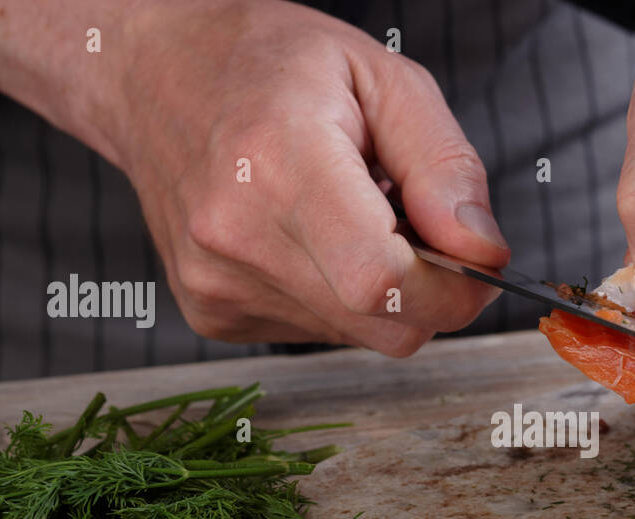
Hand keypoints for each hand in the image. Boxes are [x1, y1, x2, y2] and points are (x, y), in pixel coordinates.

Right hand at [0, 0, 509, 355]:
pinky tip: (312, 241)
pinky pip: (318, 334)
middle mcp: (236, 238)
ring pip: (358, 336)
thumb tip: (483, 251)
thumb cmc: (268, 64)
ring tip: (351, 219)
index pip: (384, 281)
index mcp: (280, 164)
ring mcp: (217, 285)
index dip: (452, 288)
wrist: (151, 74)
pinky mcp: (212, 314)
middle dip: (429, 293)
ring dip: (381, 292)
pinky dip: (338, 298)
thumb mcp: (383, 78)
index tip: (476, 262)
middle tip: (418, 228)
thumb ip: (445, 167)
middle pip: (382, 324)